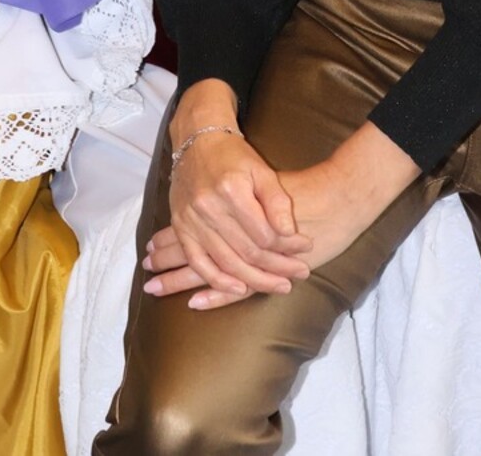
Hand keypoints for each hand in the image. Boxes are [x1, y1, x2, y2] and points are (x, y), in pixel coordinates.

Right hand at [143, 127, 311, 303]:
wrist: (197, 142)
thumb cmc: (234, 156)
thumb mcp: (261, 169)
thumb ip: (276, 200)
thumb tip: (290, 233)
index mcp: (232, 191)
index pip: (264, 233)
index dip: (289, 245)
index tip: (307, 247)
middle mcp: (209, 208)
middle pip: (248, 251)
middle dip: (278, 267)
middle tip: (300, 274)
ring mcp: (192, 221)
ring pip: (227, 263)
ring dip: (255, 280)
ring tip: (279, 286)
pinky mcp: (181, 228)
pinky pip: (199, 263)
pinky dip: (218, 281)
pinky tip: (238, 290)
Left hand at [165, 124, 421, 311]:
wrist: (334, 194)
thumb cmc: (300, 191)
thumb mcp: (263, 179)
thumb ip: (239, 198)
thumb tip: (200, 205)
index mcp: (232, 206)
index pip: (194, 228)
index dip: (170, 241)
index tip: (150, 250)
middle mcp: (237, 229)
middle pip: (195, 249)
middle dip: (169, 263)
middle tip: (146, 271)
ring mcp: (251, 251)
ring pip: (208, 268)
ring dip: (181, 279)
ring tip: (155, 286)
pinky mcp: (266, 268)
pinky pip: (234, 285)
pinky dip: (214, 293)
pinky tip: (196, 301)